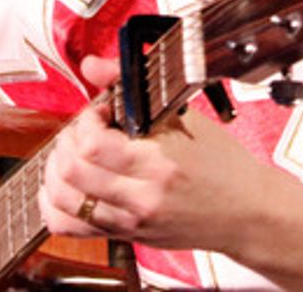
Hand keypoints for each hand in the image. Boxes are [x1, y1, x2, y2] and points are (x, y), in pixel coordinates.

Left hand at [37, 56, 273, 255]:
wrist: (247, 212)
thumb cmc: (222, 165)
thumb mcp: (184, 116)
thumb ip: (130, 87)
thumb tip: (93, 65)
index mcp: (158, 163)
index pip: (91, 144)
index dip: (86, 119)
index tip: (100, 111)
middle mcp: (141, 198)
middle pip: (70, 171)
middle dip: (68, 140)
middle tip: (85, 130)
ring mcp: (131, 222)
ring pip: (63, 200)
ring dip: (57, 169)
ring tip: (74, 154)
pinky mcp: (126, 236)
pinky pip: (69, 228)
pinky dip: (55, 205)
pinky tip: (65, 186)